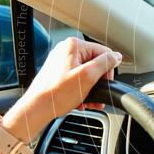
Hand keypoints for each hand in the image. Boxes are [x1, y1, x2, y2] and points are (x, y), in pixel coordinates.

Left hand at [3, 37, 121, 141]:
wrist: (37, 107)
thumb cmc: (57, 93)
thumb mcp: (88, 76)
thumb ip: (105, 63)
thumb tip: (116, 56)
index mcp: (74, 45)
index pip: (104, 53)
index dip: (107, 71)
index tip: (103, 85)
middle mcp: (67, 50)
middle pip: (95, 64)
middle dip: (98, 83)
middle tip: (96, 96)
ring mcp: (61, 61)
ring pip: (86, 73)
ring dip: (91, 89)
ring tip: (88, 101)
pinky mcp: (58, 72)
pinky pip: (77, 78)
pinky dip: (81, 90)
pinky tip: (80, 100)